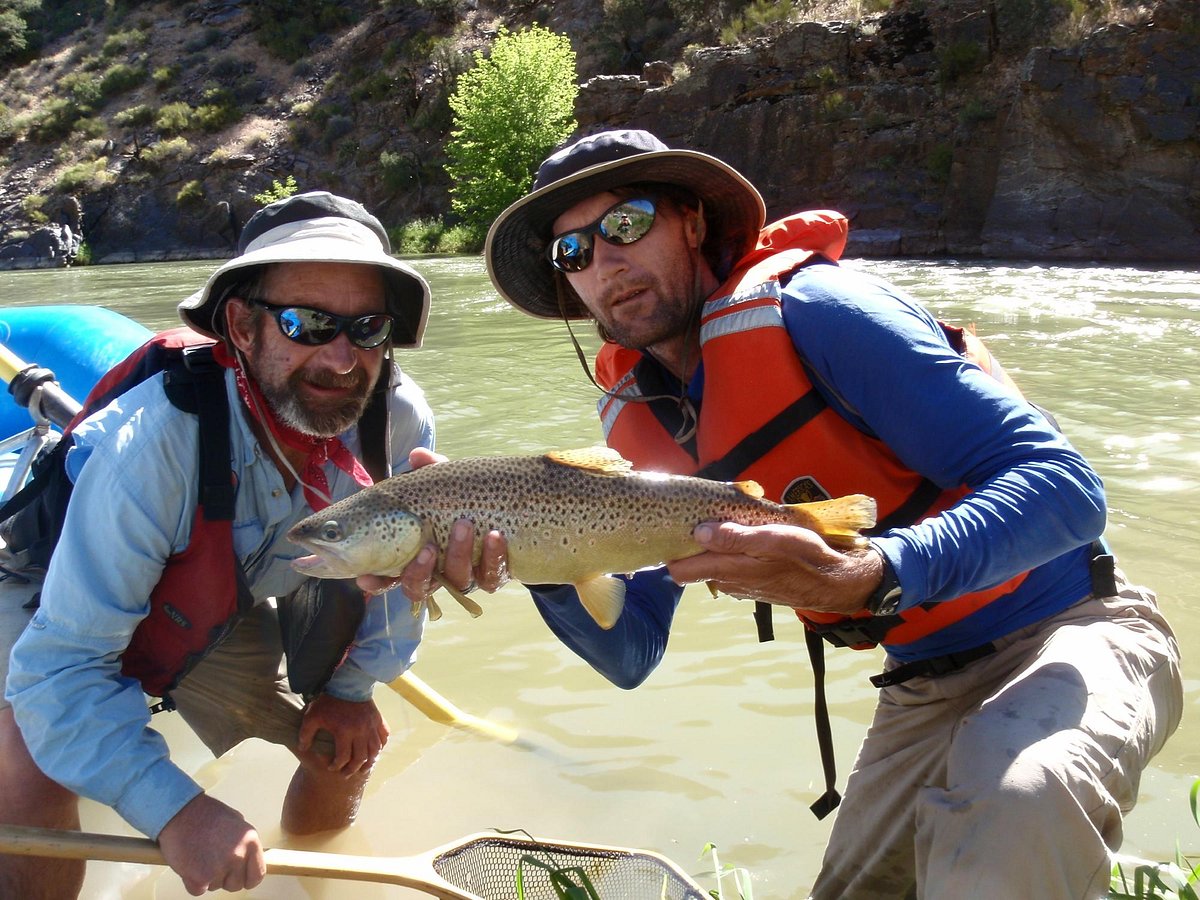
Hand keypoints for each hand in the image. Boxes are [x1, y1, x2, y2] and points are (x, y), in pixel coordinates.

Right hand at [158, 793, 264, 894]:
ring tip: (200, 855)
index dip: (247, 879)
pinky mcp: (200, 878)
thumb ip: (244, 843)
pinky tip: (190, 863)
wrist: (179, 812)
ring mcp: (219, 868)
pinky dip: (192, 882)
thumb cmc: (205, 814)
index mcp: (251, 841)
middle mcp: (238, 856)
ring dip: (208, 877)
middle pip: (236, 884)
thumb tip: (249, 859)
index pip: (257, 875)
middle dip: (225, 878)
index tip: (240, 878)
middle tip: (212, 861)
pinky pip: (198, 891)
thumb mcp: (236, 822)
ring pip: (216, 887)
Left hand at [297, 692, 388, 774]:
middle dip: (353, 769)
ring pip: (374, 750)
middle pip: (360, 758)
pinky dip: (381, 746)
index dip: (336, 766)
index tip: (331, 767)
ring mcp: (371, 726)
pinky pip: (384, 736)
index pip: (342, 757)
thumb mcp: (312, 716)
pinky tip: (375, 750)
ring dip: (369, 761)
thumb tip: (303, 748)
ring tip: (363, 768)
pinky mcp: (377, 719)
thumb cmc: (329, 700)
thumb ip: (306, 733)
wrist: (348, 682)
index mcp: (344, 732)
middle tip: (346, 773)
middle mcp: (360, 732)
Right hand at [356, 448, 510, 604]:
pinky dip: (492, 556)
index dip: (375, 582)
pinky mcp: (493, 575)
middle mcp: (438, 573)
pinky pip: (491, 577)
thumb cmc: (463, 498)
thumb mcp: (445, 484)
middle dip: (420, 571)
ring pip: (457, 581)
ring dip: (458, 555)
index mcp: (415, 555)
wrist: (510, 509)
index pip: (388, 578)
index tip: (365, 576)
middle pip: (419, 588)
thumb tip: (417, 455)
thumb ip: (431, 471)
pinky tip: (494, 535)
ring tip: (464, 524)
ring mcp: (466, 576)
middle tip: (427, 546)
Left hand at [666, 522, 880, 615]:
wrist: (836, 580)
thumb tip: (699, 532)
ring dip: (715, 547)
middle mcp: (728, 582)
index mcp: (728, 570)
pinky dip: (732, 553)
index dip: (673, 550)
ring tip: (727, 523)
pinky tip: (746, 537)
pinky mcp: (752, 583)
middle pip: (692, 566)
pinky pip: (730, 567)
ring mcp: (739, 585)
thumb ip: (733, 537)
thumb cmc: (806, 556)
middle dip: (693, 545)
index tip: (678, 527)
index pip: (678, 571)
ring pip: (712, 565)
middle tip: (703, 518)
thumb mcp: (772, 539)